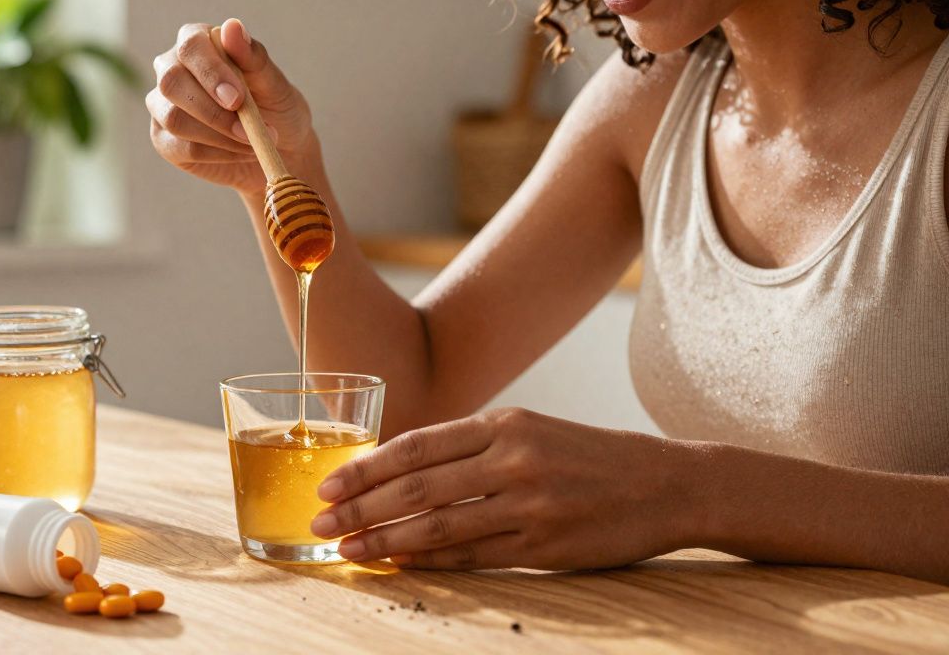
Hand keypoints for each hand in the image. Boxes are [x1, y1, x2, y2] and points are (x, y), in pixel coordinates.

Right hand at [146, 18, 312, 194]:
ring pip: (174, 119)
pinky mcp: (164, 139)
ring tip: (253, 143)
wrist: (278, 149)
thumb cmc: (276, 107)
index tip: (238, 99)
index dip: (211, 73)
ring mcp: (163, 105)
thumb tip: (232, 26)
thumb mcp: (274, 83)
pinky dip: (217, 154)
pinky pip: (181, 148)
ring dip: (219, 136)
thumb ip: (253, 57)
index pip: (191, 47)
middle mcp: (172, 69)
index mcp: (198, 43)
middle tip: (248, 130)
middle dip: (212, 110)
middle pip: (172, 82)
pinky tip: (239, 152)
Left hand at [311, 408, 698, 570]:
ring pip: (438, 525)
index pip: (416, 445)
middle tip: (319, 521)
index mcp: (504, 423)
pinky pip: (473, 557)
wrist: (670, 483)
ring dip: (384, 540)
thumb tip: (403, 468)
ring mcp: (529, 504)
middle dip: (360, 506)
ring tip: (346, 550)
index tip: (328, 484)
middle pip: (416, 485)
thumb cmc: (591, 456)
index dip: (366, 467)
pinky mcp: (544, 546)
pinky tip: (399, 565)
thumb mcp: (532, 430)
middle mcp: (512, 458)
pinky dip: (430, 563)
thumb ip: (474, 446)